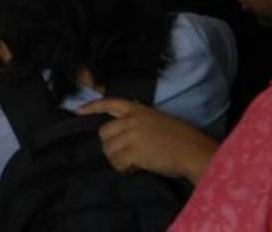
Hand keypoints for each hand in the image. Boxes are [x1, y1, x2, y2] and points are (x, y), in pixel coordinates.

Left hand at [78, 98, 216, 182]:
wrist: (193, 151)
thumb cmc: (181, 138)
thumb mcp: (157, 120)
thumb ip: (138, 121)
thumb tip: (122, 131)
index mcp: (138, 109)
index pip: (109, 103)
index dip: (92, 107)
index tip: (78, 111)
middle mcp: (132, 120)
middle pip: (104, 133)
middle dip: (110, 145)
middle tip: (124, 154)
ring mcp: (132, 135)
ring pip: (108, 149)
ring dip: (117, 159)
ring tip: (132, 163)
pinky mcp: (134, 152)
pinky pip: (117, 162)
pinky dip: (123, 168)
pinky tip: (135, 168)